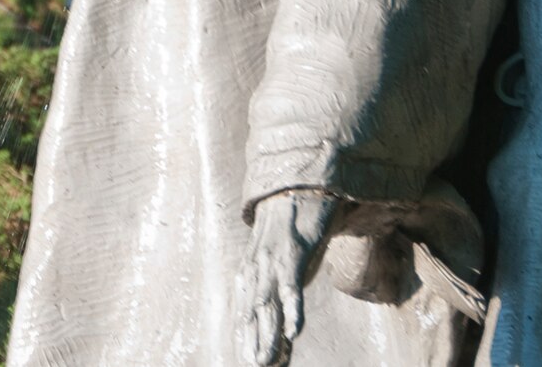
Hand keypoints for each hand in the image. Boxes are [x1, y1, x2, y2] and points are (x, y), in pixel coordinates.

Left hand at [239, 191, 337, 366]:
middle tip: (256, 366)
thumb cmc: (290, 234)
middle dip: (253, 343)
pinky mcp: (292, 254)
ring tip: (267, 361)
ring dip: (268, 335)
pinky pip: (291, 287)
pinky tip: (295, 331)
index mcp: (249, 273)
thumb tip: (286, 326)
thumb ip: (279, 291)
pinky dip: (292, 310)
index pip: (245, 312)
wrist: (296, 191)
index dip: (245, 338)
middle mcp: (256, 270)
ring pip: (268, 305)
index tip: (247, 361)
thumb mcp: (279, 264)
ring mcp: (272, 262)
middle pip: (253, 314)